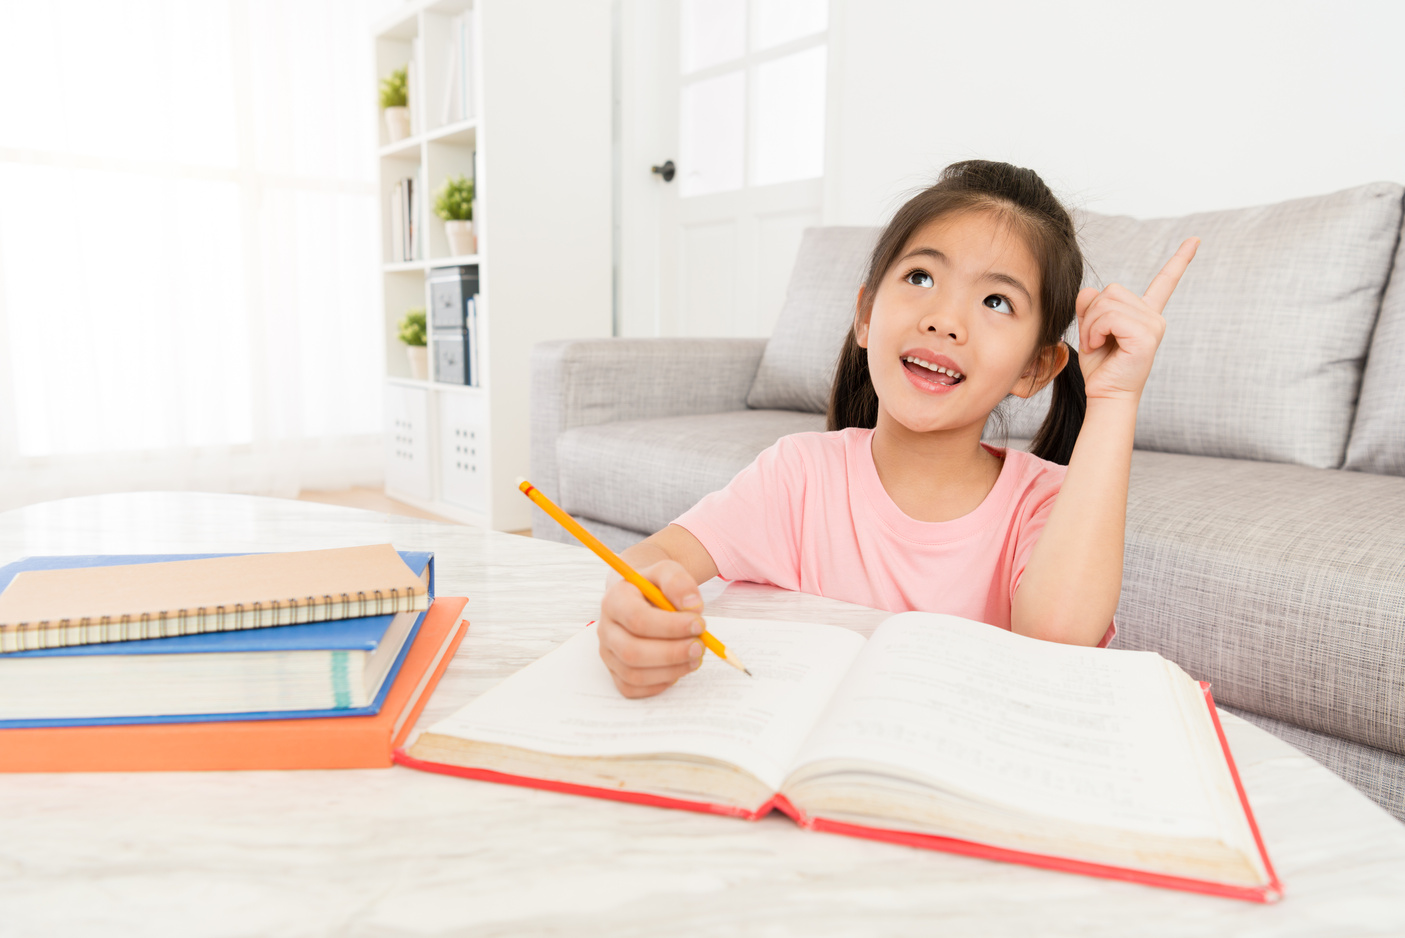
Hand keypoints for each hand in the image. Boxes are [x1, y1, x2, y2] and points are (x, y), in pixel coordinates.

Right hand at [597, 560, 705, 697]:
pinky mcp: (615, 672)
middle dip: (672, 653)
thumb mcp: (667, 572)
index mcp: (614, 600)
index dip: (670, 626)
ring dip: (671, 670)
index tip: (699, 624)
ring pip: (634, 674)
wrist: (641, 597)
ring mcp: (608, 653)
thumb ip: (679, 582)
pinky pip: (632, 688)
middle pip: (632, 652)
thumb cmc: (654, 586)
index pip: (637, 619)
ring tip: (695, 657)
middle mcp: (606, 629)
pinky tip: (677, 668)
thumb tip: (692, 605)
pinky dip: (659, 684)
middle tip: (700, 646)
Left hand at [1076, 238, 1198, 401]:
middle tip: (1094, 339)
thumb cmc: (1102, 366)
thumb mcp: (1092, 329)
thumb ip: (1090, 306)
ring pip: (1107, 303)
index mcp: (1145, 314)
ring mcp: (1153, 325)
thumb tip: (1088, 290)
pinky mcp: (1146, 336)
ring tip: (1096, 344)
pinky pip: (1109, 317)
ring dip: (1091, 325)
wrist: (1106, 394)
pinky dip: (1095, 331)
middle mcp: (1154, 317)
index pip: (1165, 282)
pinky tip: (1099, 346)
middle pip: (1111, 290)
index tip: (1195, 240)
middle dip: (1092, 314)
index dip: (1180, 260)